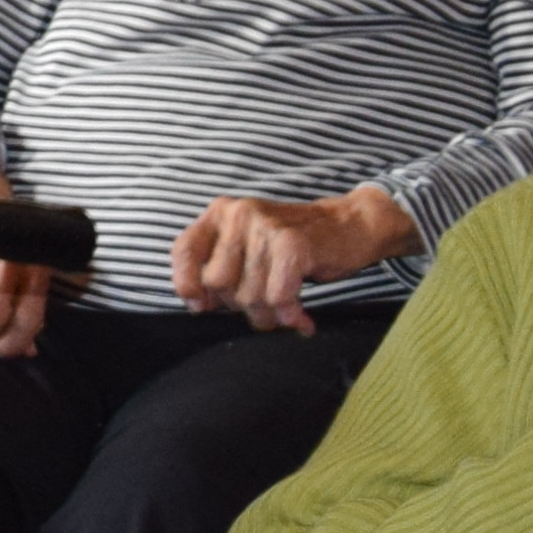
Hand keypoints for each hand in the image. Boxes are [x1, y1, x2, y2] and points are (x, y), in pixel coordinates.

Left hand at [169, 187, 408, 331]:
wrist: (350, 225)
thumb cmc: (294, 246)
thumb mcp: (248, 248)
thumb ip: (220, 270)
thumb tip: (198, 305)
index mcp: (221, 214)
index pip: (183, 251)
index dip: (187, 284)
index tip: (202, 306)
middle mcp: (238, 214)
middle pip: (217, 282)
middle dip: (239, 305)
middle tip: (264, 304)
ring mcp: (265, 227)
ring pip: (249, 295)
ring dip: (269, 316)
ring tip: (286, 311)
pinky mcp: (293, 244)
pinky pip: (277, 298)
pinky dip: (290, 314)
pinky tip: (301, 318)